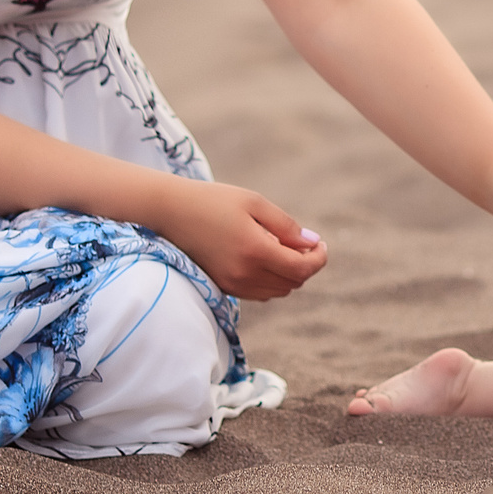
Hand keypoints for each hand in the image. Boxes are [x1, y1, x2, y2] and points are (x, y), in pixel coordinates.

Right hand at [155, 179, 327, 300]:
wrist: (171, 211)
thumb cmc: (214, 200)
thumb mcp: (254, 203)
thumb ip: (286, 226)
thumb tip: (311, 244)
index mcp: (255, 251)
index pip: (302, 269)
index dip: (319, 258)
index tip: (320, 244)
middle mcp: (244, 274)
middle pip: (293, 283)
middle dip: (306, 265)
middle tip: (305, 243)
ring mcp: (232, 285)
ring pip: (278, 291)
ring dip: (289, 274)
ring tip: (285, 249)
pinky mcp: (223, 287)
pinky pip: (260, 293)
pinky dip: (271, 280)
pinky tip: (266, 258)